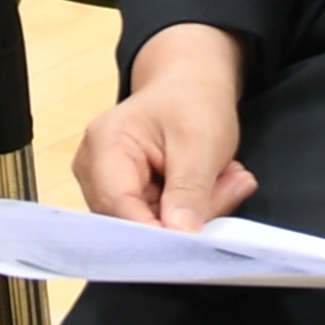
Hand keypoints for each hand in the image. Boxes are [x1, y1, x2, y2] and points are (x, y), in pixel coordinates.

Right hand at [73, 25, 253, 230]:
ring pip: (148, 225)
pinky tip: (211, 184)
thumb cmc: (192, 100)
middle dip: (184, 218)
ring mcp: (106, 184)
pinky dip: (188, 210)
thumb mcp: (202, 142)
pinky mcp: (126, 195)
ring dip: (192, 213)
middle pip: (132, 220)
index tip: (196, 241)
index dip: (156, 232)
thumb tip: (183, 237)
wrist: (191, 83)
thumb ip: (191, 191)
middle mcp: (94, 169)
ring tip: (224, 179)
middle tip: (230, 188)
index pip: (119, 208)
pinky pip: (156, 220)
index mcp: (104, 145)